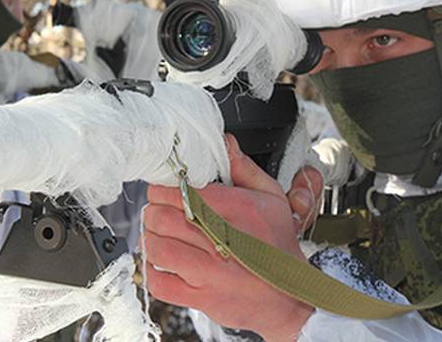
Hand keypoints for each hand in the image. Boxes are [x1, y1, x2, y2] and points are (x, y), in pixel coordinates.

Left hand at [143, 135, 321, 339]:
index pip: (183, 192)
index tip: (163, 190)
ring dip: (151, 237)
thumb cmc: (278, 246)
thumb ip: (243, 169)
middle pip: (163, 218)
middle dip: (154, 210)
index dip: (163, 188)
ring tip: (158, 233)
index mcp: (238, 210)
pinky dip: (152, 271)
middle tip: (158, 210)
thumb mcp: (272, 198)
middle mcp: (223, 241)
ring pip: (158, 248)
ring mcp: (211, 273)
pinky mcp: (202, 298)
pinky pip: (160, 284)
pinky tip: (162, 262)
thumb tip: (224, 143)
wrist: (290, 297)